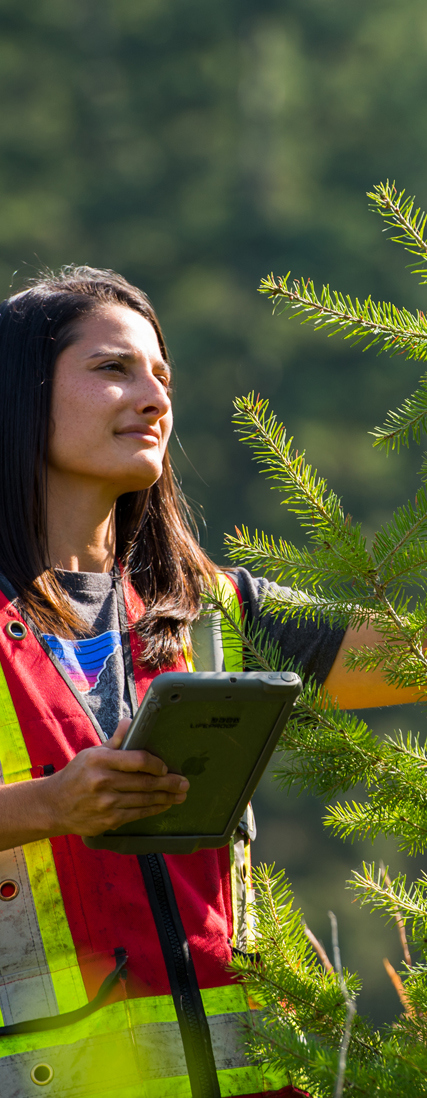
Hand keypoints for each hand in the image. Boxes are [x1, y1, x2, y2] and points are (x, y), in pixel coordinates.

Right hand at [44, 718, 189, 836]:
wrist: (54, 805)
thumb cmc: (77, 775)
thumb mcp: (92, 753)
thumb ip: (115, 741)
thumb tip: (131, 722)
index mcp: (100, 761)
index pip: (137, 760)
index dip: (155, 764)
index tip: (165, 767)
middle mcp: (104, 782)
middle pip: (145, 782)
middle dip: (169, 783)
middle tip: (184, 783)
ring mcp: (107, 803)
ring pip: (145, 800)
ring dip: (166, 798)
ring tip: (180, 795)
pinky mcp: (109, 820)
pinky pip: (138, 814)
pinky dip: (154, 809)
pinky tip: (164, 805)